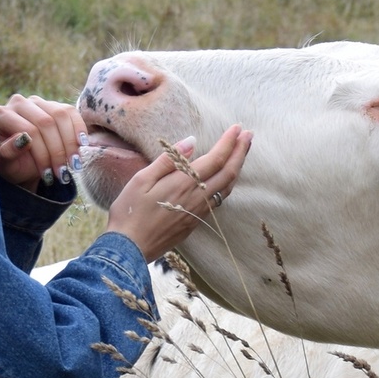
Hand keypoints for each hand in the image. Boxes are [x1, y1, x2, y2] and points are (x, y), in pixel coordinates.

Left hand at [0, 94, 83, 189]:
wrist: (24, 163)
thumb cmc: (13, 164)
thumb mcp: (7, 165)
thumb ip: (9, 153)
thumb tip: (23, 139)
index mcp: (2, 115)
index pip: (29, 130)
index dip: (42, 154)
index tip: (49, 175)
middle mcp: (19, 103)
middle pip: (46, 122)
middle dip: (57, 151)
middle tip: (63, 173)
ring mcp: (38, 101)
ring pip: (60, 116)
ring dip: (70, 143)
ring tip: (73, 165)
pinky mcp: (55, 104)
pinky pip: (71, 113)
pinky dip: (79, 129)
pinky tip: (81, 145)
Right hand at [106, 124, 251, 259]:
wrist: (129, 250)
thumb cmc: (129, 212)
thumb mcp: (142, 179)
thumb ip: (168, 160)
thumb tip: (191, 141)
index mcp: (184, 183)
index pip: (215, 158)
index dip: (229, 142)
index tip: (238, 127)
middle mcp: (197, 197)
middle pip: (228, 172)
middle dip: (241, 152)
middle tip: (249, 135)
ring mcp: (198, 212)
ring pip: (227, 187)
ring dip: (237, 167)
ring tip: (242, 152)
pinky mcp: (195, 222)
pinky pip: (219, 199)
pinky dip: (228, 184)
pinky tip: (227, 178)